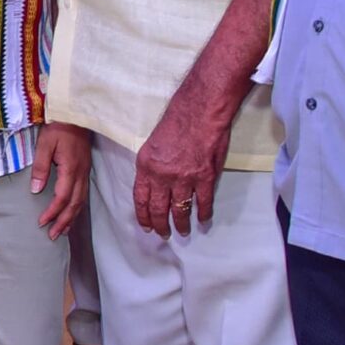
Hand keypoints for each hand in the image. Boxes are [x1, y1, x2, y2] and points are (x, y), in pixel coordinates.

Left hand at [31, 124, 91, 239]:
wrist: (77, 114)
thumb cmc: (59, 127)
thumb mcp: (44, 144)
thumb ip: (40, 167)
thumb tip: (35, 189)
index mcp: (71, 169)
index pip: (62, 197)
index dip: (53, 212)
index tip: (42, 222)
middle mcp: (81, 174)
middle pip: (74, 205)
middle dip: (63, 222)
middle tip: (52, 235)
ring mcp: (85, 173)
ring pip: (81, 202)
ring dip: (71, 218)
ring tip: (62, 231)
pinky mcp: (85, 170)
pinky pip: (83, 195)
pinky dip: (77, 208)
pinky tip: (71, 214)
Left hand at [133, 94, 232, 237]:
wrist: (200, 110)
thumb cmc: (176, 121)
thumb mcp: (152, 144)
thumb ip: (152, 167)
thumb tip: (155, 185)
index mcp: (146, 166)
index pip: (140, 198)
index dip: (143, 216)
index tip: (146, 226)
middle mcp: (162, 175)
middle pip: (158, 209)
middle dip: (160, 225)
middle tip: (163, 234)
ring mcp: (184, 178)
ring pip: (180, 209)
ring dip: (181, 224)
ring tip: (183, 232)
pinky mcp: (205, 177)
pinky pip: (203, 202)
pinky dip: (204, 213)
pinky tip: (203, 220)